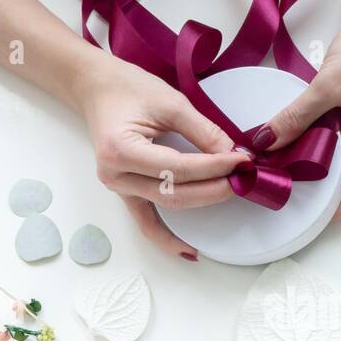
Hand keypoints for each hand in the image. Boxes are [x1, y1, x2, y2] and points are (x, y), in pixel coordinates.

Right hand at [75, 53, 249, 257]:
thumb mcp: (170, 102)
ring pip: (168, 205)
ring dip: (202, 203)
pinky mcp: (125, 192)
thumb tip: (233, 156)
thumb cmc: (127, 88)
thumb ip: (203, 132)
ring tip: (231, 194)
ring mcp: (118, 188)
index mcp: (120, 150)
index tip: (241, 161)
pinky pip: (147, 222)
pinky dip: (167, 238)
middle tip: (244, 178)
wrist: (97, 88)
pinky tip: (190, 252)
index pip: (179, 168)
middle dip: (215, 188)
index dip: (214, 167)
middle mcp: (116, 175)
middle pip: (175, 192)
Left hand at [258, 0, 340, 216]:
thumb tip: (264, 141)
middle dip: (317, 185)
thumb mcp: (329, 85)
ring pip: (339, 156)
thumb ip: (296, 116)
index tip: (305, 216)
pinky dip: (314, 140)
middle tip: (283, 190)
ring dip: (313, 162)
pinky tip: (290, 141)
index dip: (335, 207)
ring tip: (281, 169)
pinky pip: (335, 136)